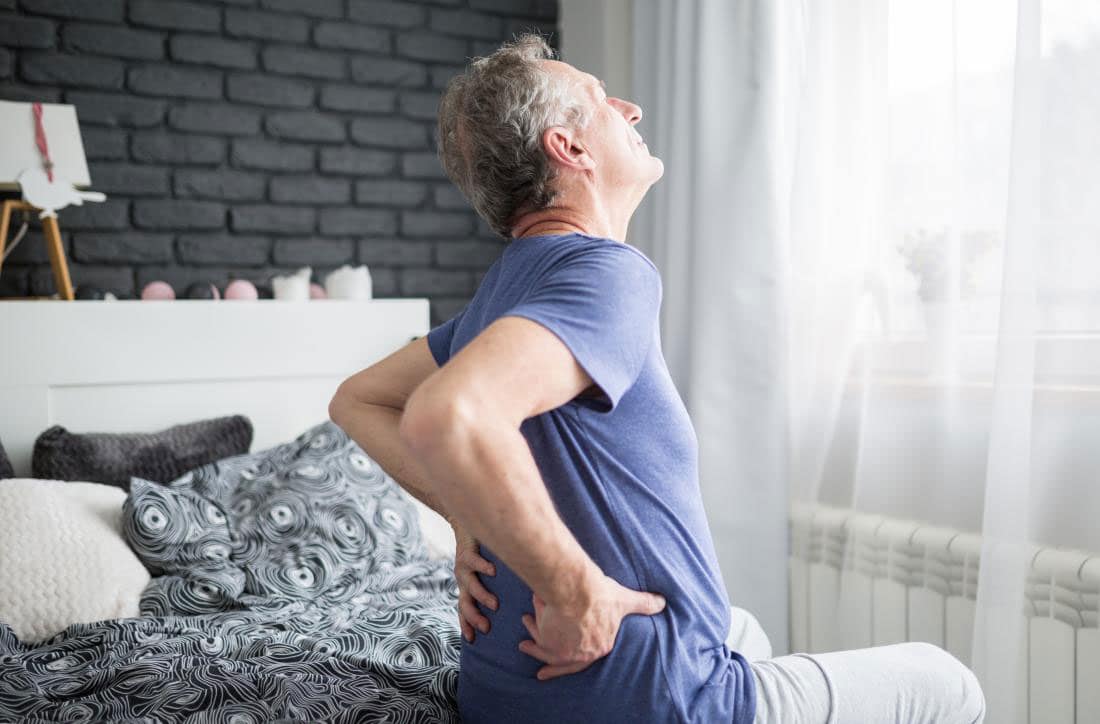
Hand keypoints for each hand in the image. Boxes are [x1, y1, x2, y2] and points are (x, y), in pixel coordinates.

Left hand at [453, 523, 497, 641]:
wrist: (463, 522)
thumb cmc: (482, 548)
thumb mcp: (486, 570)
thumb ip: (498, 585)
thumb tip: (524, 596)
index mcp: (466, 585)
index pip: (464, 609)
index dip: (466, 623)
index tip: (472, 639)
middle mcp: (463, 578)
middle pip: (465, 602)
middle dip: (474, 617)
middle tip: (486, 628)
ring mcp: (463, 565)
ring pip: (470, 584)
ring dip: (481, 596)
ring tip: (494, 605)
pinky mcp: (466, 550)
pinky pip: (473, 561)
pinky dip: (482, 567)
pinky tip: (493, 572)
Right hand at [518, 569, 665, 680]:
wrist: (578, 592)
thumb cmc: (602, 596)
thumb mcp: (626, 600)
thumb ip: (644, 603)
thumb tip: (664, 602)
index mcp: (600, 646)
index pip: (588, 655)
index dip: (579, 655)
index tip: (570, 655)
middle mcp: (581, 652)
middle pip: (564, 662)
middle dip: (551, 666)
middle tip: (542, 672)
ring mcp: (562, 649)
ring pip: (546, 650)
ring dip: (536, 647)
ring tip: (526, 643)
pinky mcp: (547, 640)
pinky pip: (537, 636)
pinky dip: (532, 629)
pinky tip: (527, 620)